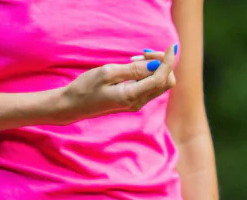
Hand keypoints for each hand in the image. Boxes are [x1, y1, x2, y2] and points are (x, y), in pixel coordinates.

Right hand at [55, 45, 176, 123]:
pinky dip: (148, 73)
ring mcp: (137, 103)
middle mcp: (139, 102)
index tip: (171, 46)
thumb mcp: (108, 73)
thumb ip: (133, 70)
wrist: (75, 105)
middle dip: (162, 64)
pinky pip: (150, 86)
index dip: (168, 62)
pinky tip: (134, 65)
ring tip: (134, 58)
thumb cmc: (87, 88)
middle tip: (143, 53)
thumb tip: (155, 65)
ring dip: (154, 68)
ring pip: (159, 84)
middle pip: (165, 83)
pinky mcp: (134, 100)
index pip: (160, 78)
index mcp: (132, 96)